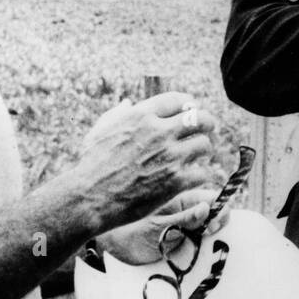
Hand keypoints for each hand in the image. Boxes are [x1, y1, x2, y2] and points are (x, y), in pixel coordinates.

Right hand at [68, 92, 216, 233]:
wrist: (91, 198)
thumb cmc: (92, 164)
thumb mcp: (100, 130)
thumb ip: (117, 114)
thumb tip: (128, 103)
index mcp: (142, 115)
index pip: (179, 100)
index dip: (189, 104)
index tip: (192, 111)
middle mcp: (159, 132)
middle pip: (201, 118)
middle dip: (207, 123)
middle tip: (206, 130)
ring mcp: (170, 156)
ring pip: (205, 144)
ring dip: (204, 150)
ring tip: (199, 156)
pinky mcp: (175, 181)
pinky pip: (202, 172)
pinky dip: (200, 174)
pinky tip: (193, 177)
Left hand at [95, 187, 222, 264]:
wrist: (116, 250)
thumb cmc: (134, 232)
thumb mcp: (159, 227)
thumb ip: (184, 219)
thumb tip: (207, 208)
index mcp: (182, 199)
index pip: (211, 198)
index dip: (219, 208)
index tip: (215, 223)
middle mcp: (188, 212)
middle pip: (216, 212)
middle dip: (219, 222)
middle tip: (208, 233)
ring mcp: (189, 227)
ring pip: (211, 229)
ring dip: (212, 238)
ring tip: (202, 243)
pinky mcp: (187, 243)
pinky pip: (203, 245)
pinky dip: (205, 250)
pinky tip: (199, 253)